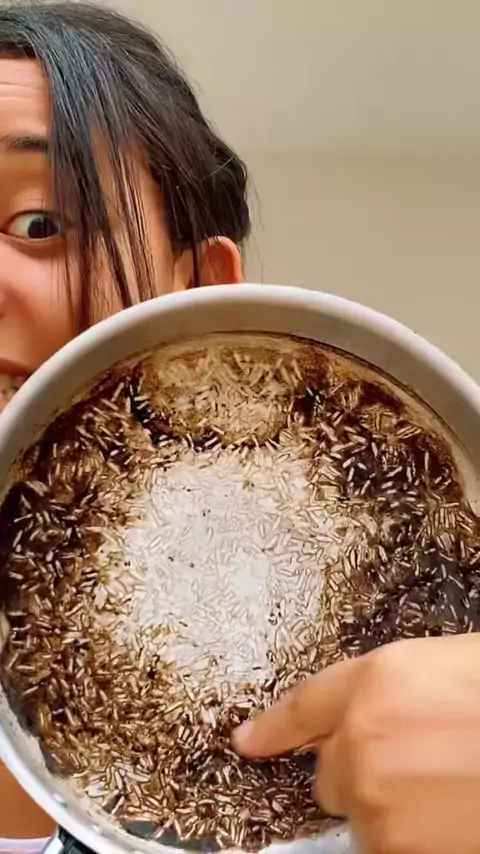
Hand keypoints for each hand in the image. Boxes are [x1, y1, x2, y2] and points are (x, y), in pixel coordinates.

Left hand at [233, 635, 479, 853]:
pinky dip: (412, 839)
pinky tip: (452, 815)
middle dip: (360, 775)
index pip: (305, 705)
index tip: (248, 743)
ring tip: (449, 792)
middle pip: (329, 775)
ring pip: (363, 818)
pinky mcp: (396, 849)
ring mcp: (377, 802)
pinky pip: (386, 847)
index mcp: (377, 682)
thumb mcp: (444, 670)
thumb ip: (386, 694)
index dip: (273, 727)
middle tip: (418, 766)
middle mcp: (362, 740)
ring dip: (392, 812)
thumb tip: (357, 726)